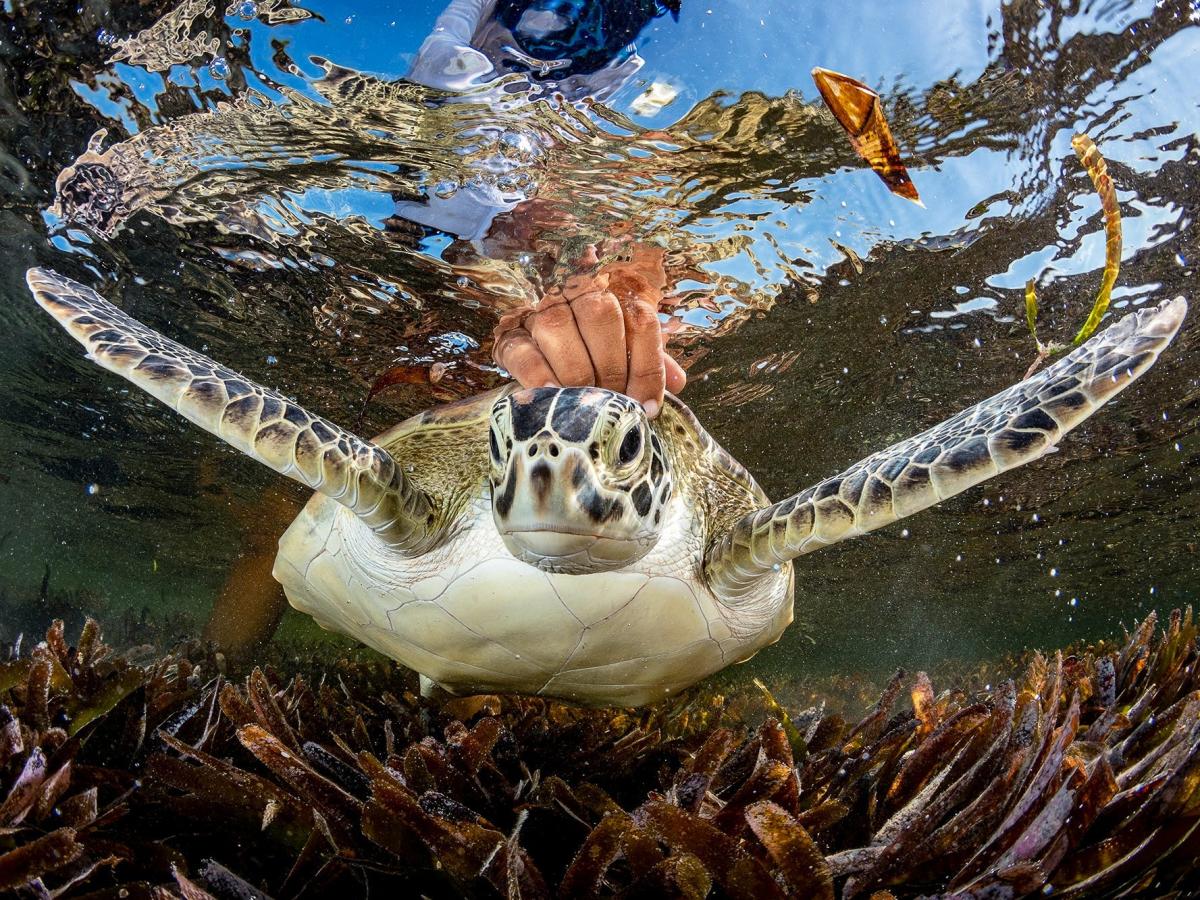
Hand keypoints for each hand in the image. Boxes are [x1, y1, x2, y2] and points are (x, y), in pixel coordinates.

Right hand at [491, 248, 685, 416]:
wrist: (535, 337)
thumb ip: (648, 359)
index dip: (649, 365)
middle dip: (614, 368)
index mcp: (611, 291)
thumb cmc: (590, 345)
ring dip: (578, 373)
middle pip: (599, 315)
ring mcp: (537, 310)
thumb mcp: (623, 346)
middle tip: (618, 403)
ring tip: (589, 404)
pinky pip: (523, 352)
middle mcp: (573, 291)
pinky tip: (554, 397)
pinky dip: (540, 377)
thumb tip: (678, 382)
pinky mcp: (509, 336)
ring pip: (557, 329)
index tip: (650, 406)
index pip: (639, 320)